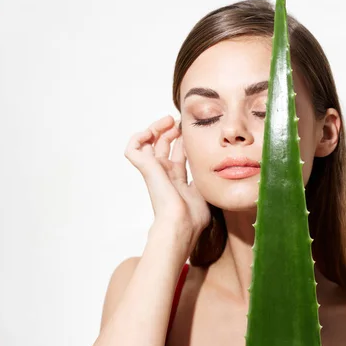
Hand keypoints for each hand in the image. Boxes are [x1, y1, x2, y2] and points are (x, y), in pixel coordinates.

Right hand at [124, 115, 210, 243]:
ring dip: (156, 128)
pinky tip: (151, 132)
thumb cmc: (193, 217)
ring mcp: (154, 171)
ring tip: (168, 121)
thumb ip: (205, 178)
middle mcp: (165, 173)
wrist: (182, 224)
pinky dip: (138, 137)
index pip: (178, 154)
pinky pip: (132, 149)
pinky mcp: (146, 168)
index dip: (183, 141)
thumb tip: (213, 167)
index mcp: (178, 179)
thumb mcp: (205, 191)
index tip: (191, 131)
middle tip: (179, 122)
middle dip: (171, 131)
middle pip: (162, 146)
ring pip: (146, 144)